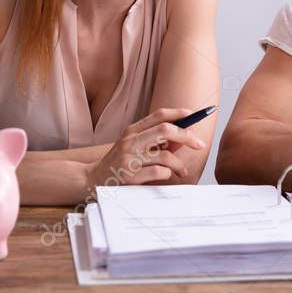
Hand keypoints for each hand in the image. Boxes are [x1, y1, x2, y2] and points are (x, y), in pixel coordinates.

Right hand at [84, 108, 205, 187]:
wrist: (92, 179)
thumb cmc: (119, 162)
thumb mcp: (134, 146)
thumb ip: (156, 141)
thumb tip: (182, 137)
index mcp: (132, 131)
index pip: (158, 115)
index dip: (178, 113)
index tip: (193, 115)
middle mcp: (130, 141)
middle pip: (165, 130)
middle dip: (187, 136)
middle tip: (198, 144)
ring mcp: (129, 158)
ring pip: (166, 155)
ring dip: (179, 164)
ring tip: (182, 170)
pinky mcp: (129, 176)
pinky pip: (159, 172)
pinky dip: (167, 174)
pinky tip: (166, 176)